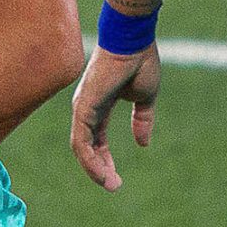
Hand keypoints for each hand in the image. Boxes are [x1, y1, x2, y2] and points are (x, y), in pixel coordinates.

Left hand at [70, 43, 161, 190]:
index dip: (105, 159)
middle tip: (113, 186)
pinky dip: (90, 159)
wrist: (134, 41)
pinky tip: (102, 172)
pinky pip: (81, 141)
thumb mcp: (145, 98)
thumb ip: (142, 120)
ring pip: (81, 147)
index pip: (97, 139)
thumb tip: (143, 143)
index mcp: (98, 105)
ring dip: (94, 169)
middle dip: (98, 169)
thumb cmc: (139, 61)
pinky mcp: (83, 108)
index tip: (116, 177)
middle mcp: (86, 108)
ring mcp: (82, 108)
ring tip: (110, 184)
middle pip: (86, 147)